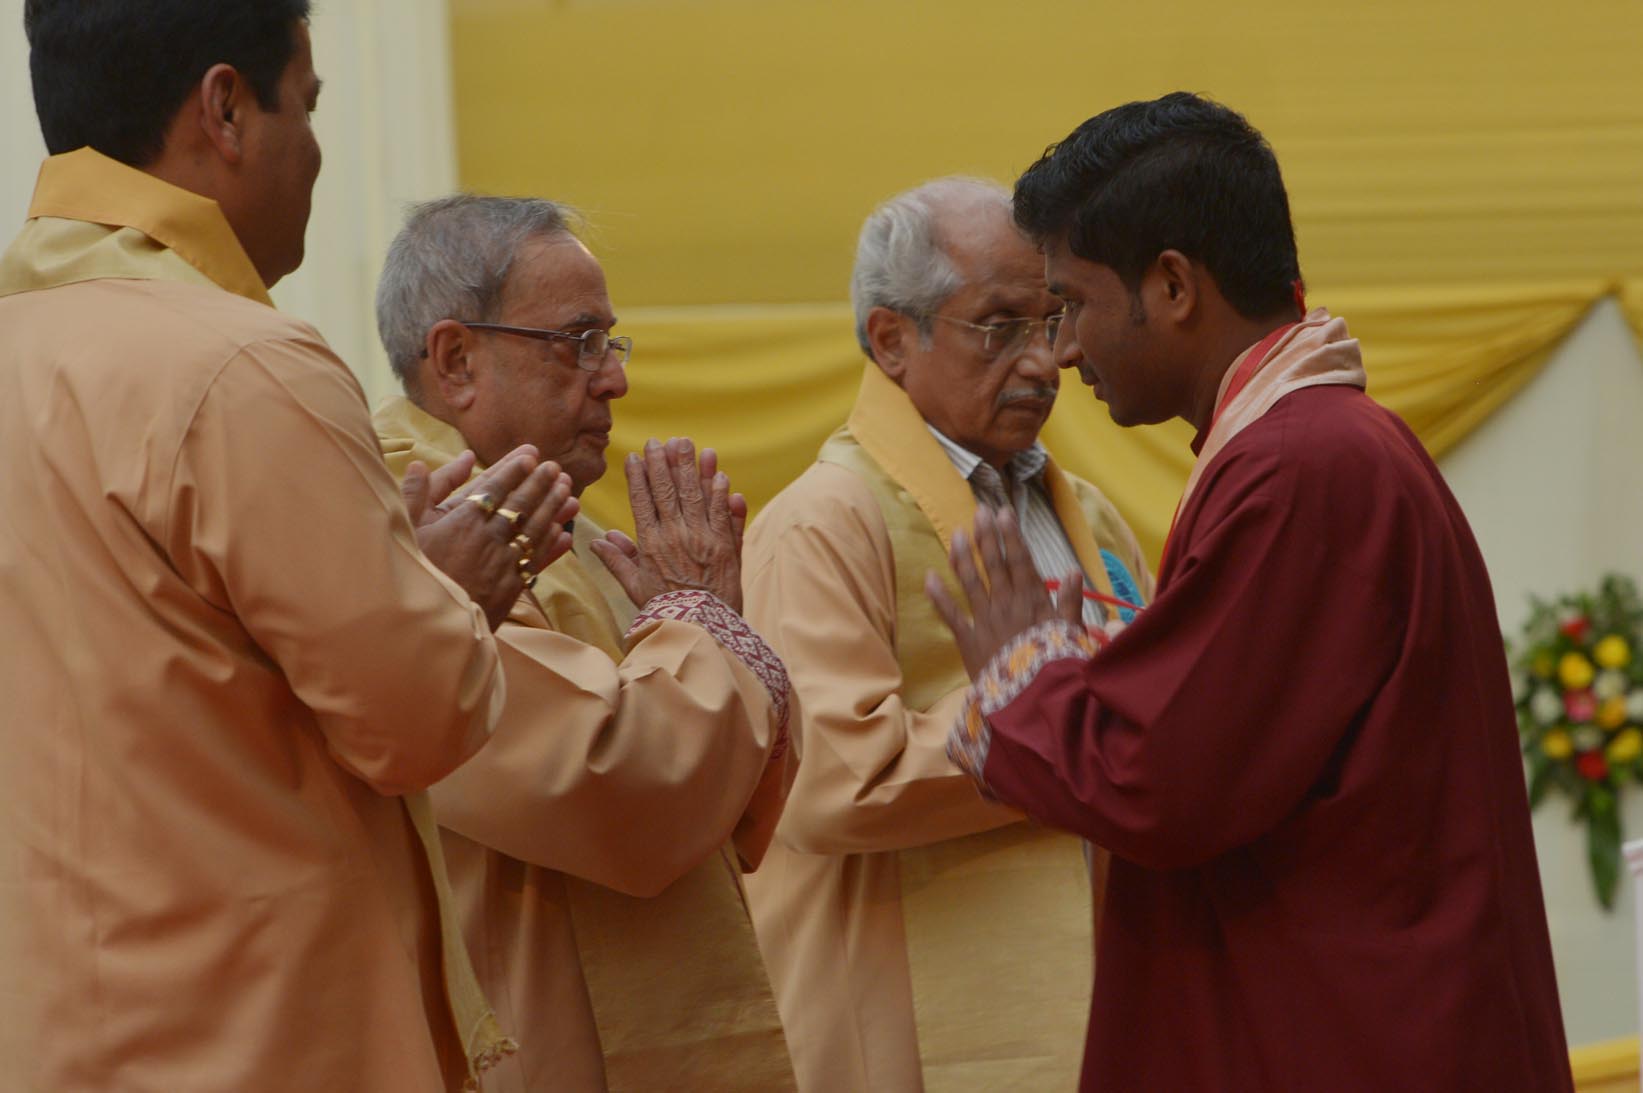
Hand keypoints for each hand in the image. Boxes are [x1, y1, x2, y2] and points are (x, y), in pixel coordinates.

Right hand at [409, 445, 577, 629]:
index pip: (495, 487)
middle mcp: (489, 537)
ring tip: (568, 492)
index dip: (514, 470)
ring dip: (554, 509)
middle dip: (540, 483)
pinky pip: (536, 560)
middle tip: (555, 468)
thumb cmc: (412, 575)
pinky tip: (564, 533)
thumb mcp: (404, 532)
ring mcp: (504, 562)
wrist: (428, 627)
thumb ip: (413, 495)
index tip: (530, 456)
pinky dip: (552, 546)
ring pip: (535, 529)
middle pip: (521, 504)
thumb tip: (416, 464)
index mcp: (463, 521)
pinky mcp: (511, 588)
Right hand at [589, 437, 744, 612]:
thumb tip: (598, 540)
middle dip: (663, 463)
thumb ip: (618, 561)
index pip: (641, 501)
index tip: (635, 456)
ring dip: (691, 468)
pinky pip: (722, 514)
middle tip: (661, 440)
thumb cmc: (665, 611)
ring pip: (694, 496)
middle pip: (667, 491)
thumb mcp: (635, 587)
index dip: (639, 477)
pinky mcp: (726, 547)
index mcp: (650, 545)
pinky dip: (720, 493)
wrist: (699, 631)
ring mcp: (702, 540)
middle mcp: (674, 537)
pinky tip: (718, 473)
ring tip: (688, 444)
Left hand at [926, 506, 1082, 677]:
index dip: (1011, 536)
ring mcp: (985, 620)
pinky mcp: (968, 639)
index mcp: (1033, 601)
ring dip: (963, 556)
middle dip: (987, 536)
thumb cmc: (1055, 667)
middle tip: (979, 511)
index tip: (1004, 513)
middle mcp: (1007, 604)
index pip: (1021, 561)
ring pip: (971, 582)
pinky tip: (929, 577)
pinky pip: (951, 615)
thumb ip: (1070, 602)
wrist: (1033, 700)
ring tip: (957, 533)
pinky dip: (939, 596)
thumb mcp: (1070, 633)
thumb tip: (1074, 571)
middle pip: (994, 564)